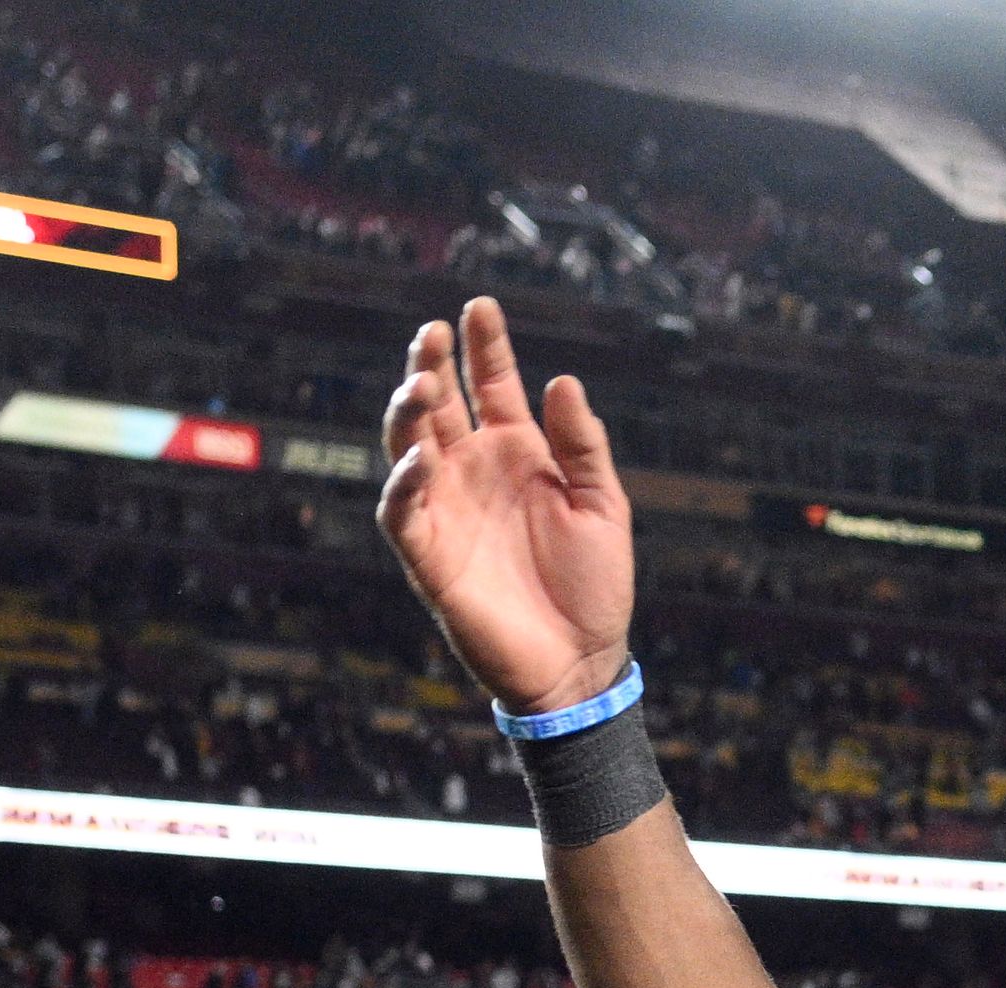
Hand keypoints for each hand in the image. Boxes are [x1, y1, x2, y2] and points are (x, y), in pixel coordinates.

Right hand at [378, 300, 635, 715]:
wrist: (581, 663)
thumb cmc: (595, 587)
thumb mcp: (603, 506)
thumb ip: (582, 446)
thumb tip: (563, 380)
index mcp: (519, 454)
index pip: (492, 385)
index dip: (484, 346)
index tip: (480, 306)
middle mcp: (475, 472)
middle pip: (441, 404)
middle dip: (432, 364)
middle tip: (433, 332)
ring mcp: (447, 508)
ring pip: (409, 445)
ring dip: (410, 411)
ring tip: (423, 381)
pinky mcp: (428, 553)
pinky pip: (402, 510)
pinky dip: (406, 482)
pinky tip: (423, 459)